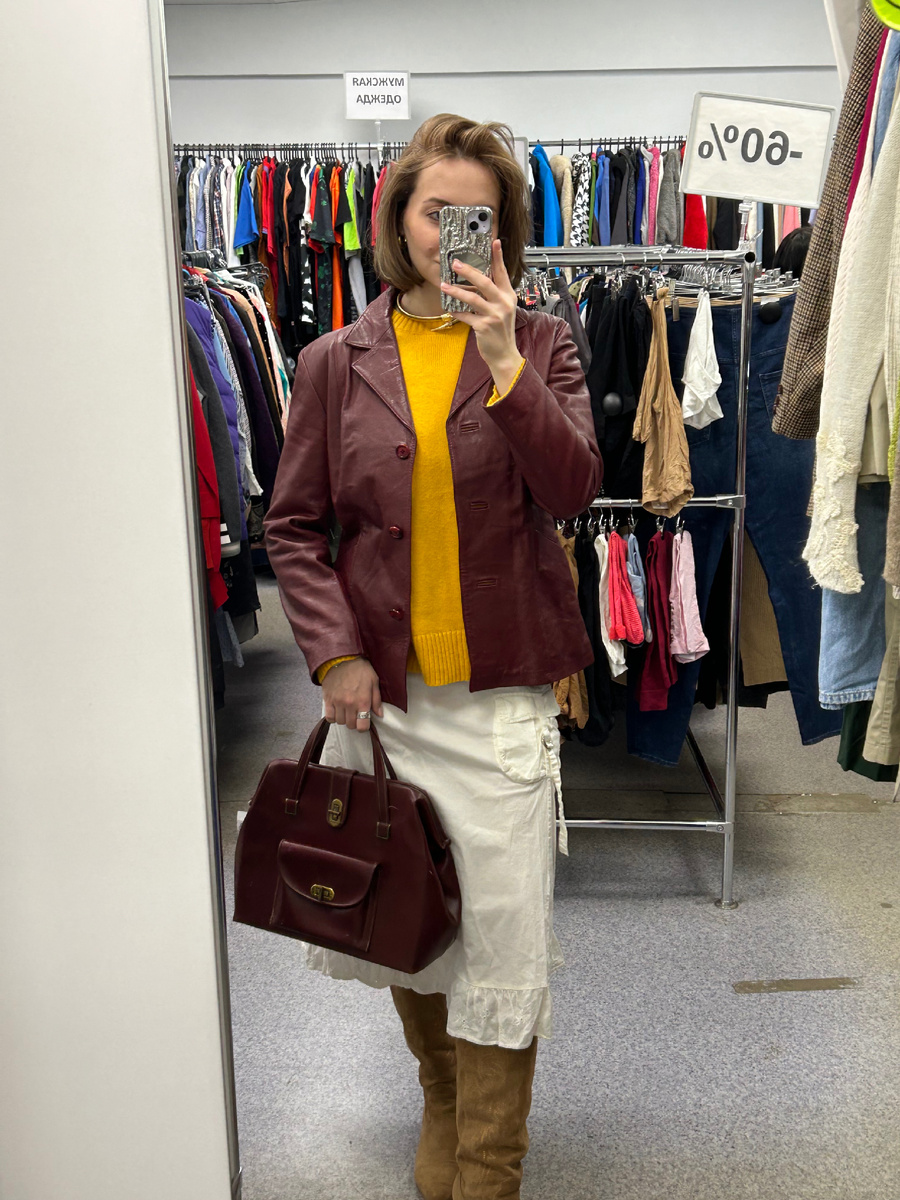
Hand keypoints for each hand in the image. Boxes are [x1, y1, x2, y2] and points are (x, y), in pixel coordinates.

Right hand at [322, 657, 383, 731]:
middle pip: (351, 725)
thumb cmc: (361, 669)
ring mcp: (337, 702)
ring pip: (340, 722)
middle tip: (356, 714)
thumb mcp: (374, 682)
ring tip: (347, 711)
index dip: (364, 727)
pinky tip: (337, 711)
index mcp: (363, 701)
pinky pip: (329, 717)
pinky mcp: (328, 699)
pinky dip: (333, 717)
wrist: (342, 658)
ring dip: (344, 719)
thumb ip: (376, 700)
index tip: (364, 722)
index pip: (362, 726)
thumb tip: (379, 715)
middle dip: (354, 722)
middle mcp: (350, 704)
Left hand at [440, 238, 524, 392]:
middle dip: (469, 271)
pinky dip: (456, 312)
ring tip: (444, 285)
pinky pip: (466, 316)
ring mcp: (494, 315)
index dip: (498, 256)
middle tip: (456, 263)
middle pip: (485, 282)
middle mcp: (503, 303)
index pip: (503, 272)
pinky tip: (448, 308)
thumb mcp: (502, 309)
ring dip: (456, 291)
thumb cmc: (501, 331)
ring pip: (472, 298)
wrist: (504, 354)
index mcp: (509, 295)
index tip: (494, 242)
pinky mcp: (484, 327)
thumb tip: (474, 281)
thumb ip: (493, 295)